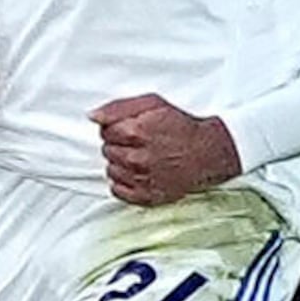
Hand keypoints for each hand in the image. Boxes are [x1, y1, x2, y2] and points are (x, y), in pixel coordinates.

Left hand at [96, 92, 240, 205]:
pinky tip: (138, 173)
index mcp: (136, 132)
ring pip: (111, 171)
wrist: (207, 153)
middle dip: (119, 145)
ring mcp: (141, 179)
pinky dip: (124, 182)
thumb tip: (93, 116)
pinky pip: (118, 191)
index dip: (117, 128)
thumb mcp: (153, 104)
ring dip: (121, 164)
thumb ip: (118, 108)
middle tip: (139, 142)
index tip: (131, 129)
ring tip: (141, 157)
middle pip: (107, 151)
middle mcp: (136, 158)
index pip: (105, 132)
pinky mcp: (146, 196)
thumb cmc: (181, 127)